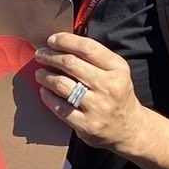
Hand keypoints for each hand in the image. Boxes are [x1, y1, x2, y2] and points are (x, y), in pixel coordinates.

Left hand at [35, 32, 146, 154]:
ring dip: (45, 76)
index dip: (65, 41)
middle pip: (70, 64)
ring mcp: (97, 107)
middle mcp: (109, 86)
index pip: (87, 48)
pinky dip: (48, 97)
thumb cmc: (116, 93)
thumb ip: (94, 57)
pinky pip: (60, 107)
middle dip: (50, 56)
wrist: (129, 129)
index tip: (51, 40)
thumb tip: (60, 44)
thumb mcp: (116, 71)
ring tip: (39, 73)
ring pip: (62, 85)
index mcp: (117, 69)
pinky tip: (44, 91)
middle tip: (40, 55)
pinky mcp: (86, 125)